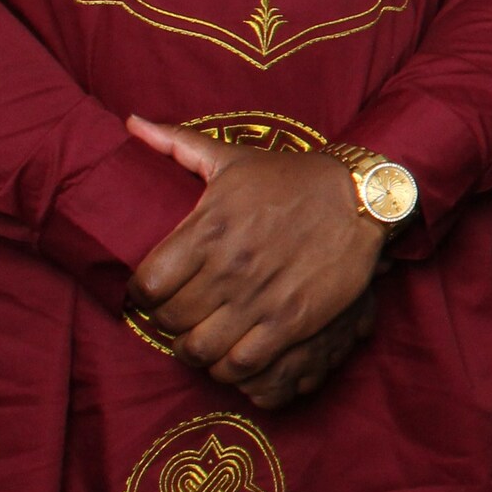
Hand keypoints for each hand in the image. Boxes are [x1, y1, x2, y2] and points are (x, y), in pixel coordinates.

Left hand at [125, 118, 388, 389]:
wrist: (360, 196)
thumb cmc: (292, 179)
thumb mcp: (233, 158)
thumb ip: (177, 145)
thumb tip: (132, 123)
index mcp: (207, 228)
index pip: (147, 285)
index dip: (144, 295)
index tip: (155, 293)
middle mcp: (229, 267)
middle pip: (171, 320)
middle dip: (169, 324)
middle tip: (180, 317)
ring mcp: (260, 298)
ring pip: (201, 350)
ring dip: (195, 352)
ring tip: (202, 341)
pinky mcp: (292, 321)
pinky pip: (242, 363)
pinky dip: (229, 368)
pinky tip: (232, 354)